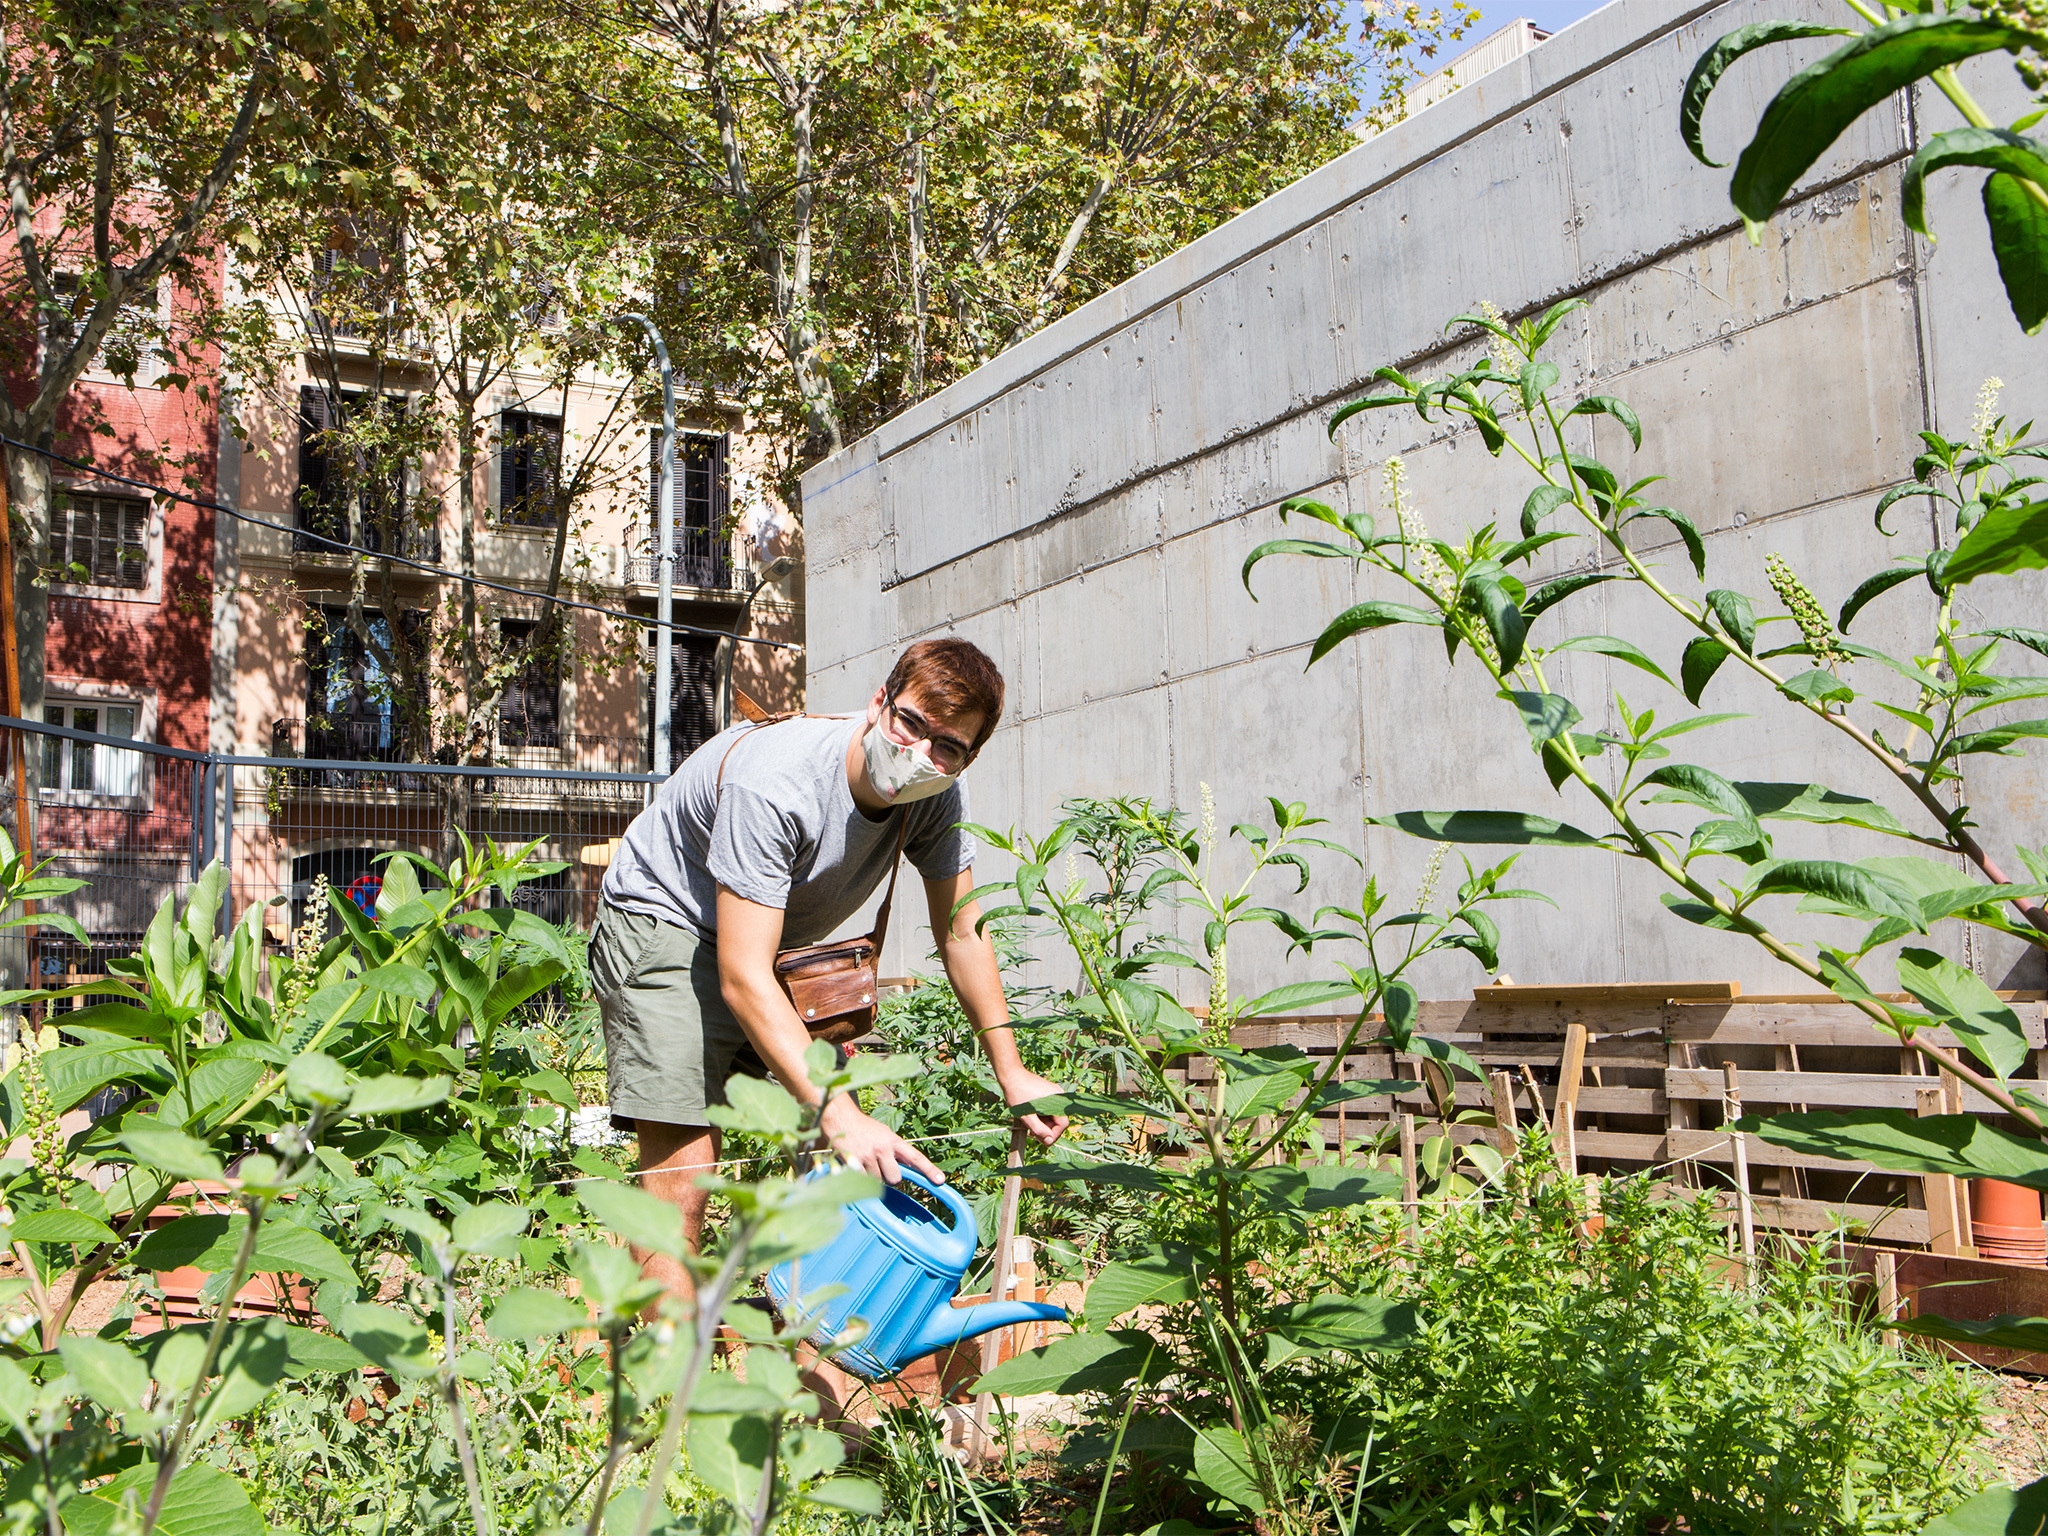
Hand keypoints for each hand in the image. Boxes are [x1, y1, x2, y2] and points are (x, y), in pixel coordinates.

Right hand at [819, 1095, 943, 1185]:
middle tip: (881, 1167)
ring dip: (873, 1177)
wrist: (840, 1119)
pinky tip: (856, 1165)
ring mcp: (868, 1156)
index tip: (941, 1180)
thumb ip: (896, 1150)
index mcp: (893, 1140)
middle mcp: (882, 1148)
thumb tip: (909, 1168)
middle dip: (890, 1177)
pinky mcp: (853, 1163)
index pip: (915, 1157)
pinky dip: (860, 1177)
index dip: (929, 1169)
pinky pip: (863, 1181)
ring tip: (865, 1162)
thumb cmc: (864, 1128)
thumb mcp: (884, 1134)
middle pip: (895, 1178)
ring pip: (878, 1181)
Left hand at [1000, 1068, 1068, 1147]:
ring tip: (1030, 1123)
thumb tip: (1048, 1141)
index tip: (1042, 1140)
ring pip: (1053, 1114)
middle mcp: (1059, 1096)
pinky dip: (1042, 1115)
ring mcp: (1054, 1093)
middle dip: (1047, 1129)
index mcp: (1057, 1100)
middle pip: (1059, 1120)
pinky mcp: (1049, 1092)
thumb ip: (1039, 1129)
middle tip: (1033, 1133)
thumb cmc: (1017, 1093)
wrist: (1011, 1074)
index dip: (1054, 1135)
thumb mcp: (1026, 1115)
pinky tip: (1031, 1115)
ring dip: (1044, 1122)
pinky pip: (1050, 1108)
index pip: (1063, 1124)